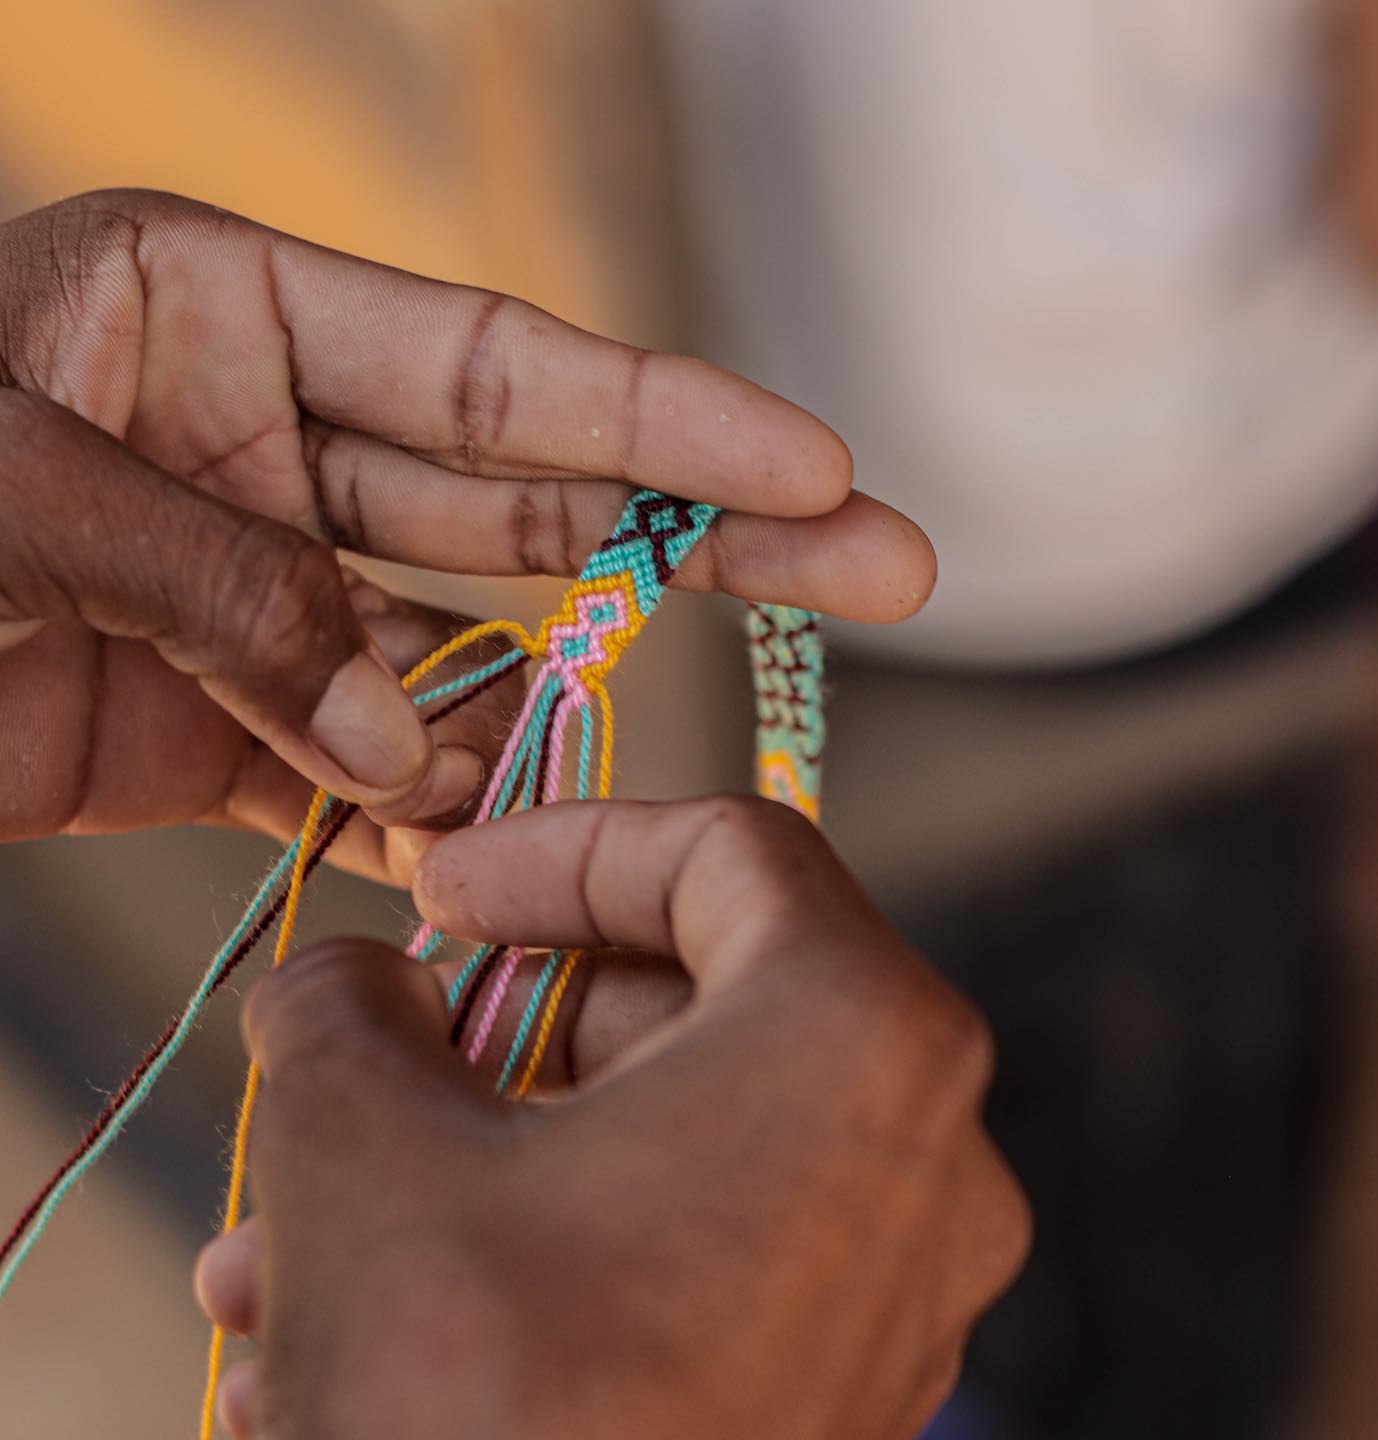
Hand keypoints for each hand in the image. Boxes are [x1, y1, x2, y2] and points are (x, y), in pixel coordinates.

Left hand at [0, 190, 933, 867]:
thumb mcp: (3, 491)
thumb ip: (230, 594)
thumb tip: (408, 744)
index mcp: (222, 310)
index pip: (503, 366)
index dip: (673, 421)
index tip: (816, 466)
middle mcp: (266, 439)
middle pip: (535, 497)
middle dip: (711, 539)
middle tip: (885, 561)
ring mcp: (255, 589)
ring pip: (457, 654)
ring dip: (533, 728)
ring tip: (590, 798)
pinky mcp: (214, 720)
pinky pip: (358, 765)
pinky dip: (421, 816)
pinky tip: (482, 855)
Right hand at [194, 797, 1028, 1439]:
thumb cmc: (487, 1404)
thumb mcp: (365, 1146)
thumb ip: (348, 1006)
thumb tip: (348, 981)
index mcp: (857, 1035)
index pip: (723, 850)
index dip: (566, 847)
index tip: (444, 891)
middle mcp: (919, 1148)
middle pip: (686, 1001)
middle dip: (495, 1032)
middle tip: (364, 1062)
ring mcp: (891, 1279)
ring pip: (660, 1139)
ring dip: (479, 1158)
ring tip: (297, 1236)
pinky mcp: (838, 1383)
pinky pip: (684, 1248)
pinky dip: (543, 1246)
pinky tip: (369, 1318)